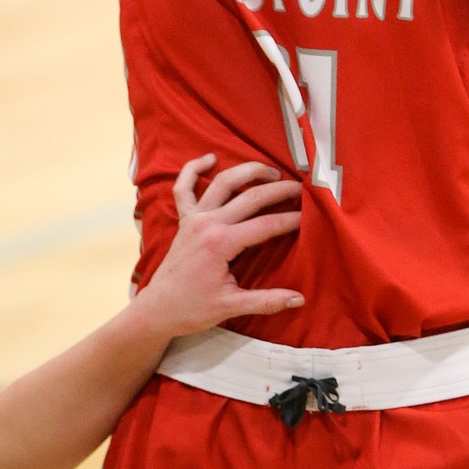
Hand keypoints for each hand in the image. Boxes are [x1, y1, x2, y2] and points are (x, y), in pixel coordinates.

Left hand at [137, 155, 303, 335]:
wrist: (158, 309)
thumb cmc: (193, 309)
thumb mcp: (231, 306)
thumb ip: (266, 301)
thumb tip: (299, 299)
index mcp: (221, 243)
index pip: (266, 225)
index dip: (291, 220)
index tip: (310, 216)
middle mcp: (208, 223)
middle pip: (250, 197)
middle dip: (279, 190)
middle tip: (301, 188)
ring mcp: (194, 217)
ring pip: (223, 182)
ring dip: (249, 171)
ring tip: (272, 171)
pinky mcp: (183, 219)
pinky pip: (183, 187)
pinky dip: (193, 169)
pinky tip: (210, 158)